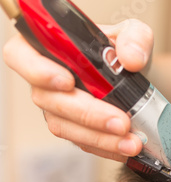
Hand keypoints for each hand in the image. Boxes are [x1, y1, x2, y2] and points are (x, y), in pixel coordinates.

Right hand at [3, 19, 153, 161]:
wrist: (138, 79)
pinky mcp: (73, 128)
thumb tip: (131, 58)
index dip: (37, 70)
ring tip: (132, 142)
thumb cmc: (123, 53)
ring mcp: (57, 107)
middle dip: (87, 114)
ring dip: (100, 138)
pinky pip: (81, 142)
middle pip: (49, 100)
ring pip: (65, 127)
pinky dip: (106, 147)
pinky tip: (126, 147)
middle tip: (120, 122)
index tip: (67, 82)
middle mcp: (46, 79)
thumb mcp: (135, 34)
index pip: (21, 55)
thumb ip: (135, 38)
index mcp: (48, 45)